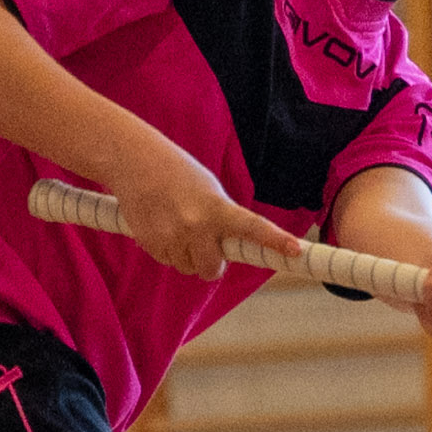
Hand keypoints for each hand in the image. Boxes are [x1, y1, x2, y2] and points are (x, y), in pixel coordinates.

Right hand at [97, 135, 304, 279]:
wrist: (134, 161)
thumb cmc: (177, 173)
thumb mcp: (209, 189)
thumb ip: (222, 218)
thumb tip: (229, 249)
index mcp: (217, 207)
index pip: (252, 228)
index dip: (275, 241)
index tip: (296, 251)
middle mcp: (196, 225)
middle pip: (212, 271)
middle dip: (211, 264)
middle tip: (206, 244)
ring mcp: (171, 237)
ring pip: (187, 267)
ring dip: (187, 255)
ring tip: (177, 225)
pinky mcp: (150, 243)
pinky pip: (167, 261)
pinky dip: (167, 250)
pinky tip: (161, 226)